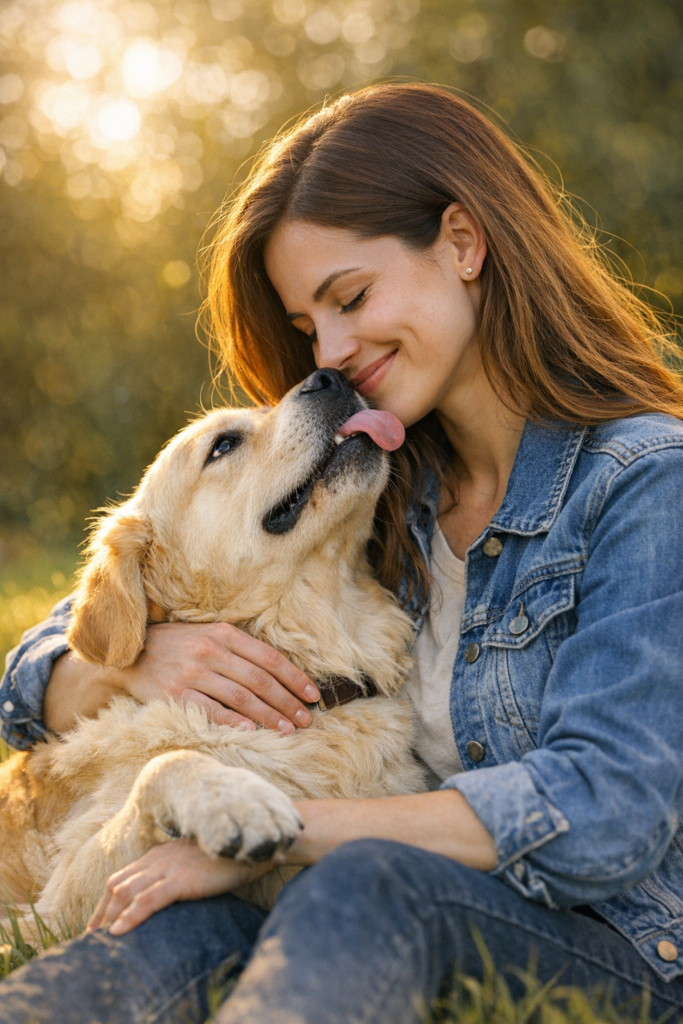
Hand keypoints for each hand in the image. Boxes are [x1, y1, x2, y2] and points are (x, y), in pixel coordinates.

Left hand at [87, 840, 265, 935]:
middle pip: (117, 885)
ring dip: (108, 917)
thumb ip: (179, 873)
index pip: (123, 877)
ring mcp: (169, 867)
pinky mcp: (182, 879)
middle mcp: (159, 857)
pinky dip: (130, 916)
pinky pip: (148, 900)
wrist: (253, 847)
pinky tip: (119, 932)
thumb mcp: (196, 864)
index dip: (107, 901)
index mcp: (161, 853)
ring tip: (97, 940)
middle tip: (89, 936)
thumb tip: (167, 893)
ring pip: (126, 892)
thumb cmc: (229, 858)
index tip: (98, 922)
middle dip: (101, 911)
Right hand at [117, 622, 319, 733]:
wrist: (132, 654)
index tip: (312, 695)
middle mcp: (210, 651)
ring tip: (287, 729)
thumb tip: (279, 675)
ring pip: (241, 697)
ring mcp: (193, 673)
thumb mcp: (210, 635)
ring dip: (268, 715)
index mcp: (223, 634)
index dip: (294, 677)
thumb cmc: (180, 646)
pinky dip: (234, 721)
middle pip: (259, 680)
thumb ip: (240, 650)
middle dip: (287, 701)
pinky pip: (211, 710)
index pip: (269, 658)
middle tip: (305, 719)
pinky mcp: (176, 695)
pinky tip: (252, 730)